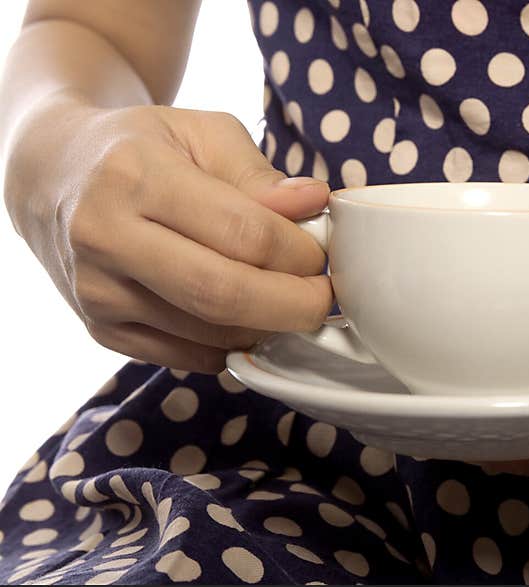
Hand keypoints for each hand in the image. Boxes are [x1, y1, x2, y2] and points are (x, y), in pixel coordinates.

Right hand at [4, 100, 330, 371]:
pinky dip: (234, 346)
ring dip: (267, 327)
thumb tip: (315, 205)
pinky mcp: (101, 331)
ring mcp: (98, 292)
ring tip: (287, 300)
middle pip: (223, 296)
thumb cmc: (142, 149)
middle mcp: (106, 237)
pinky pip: (189, 358)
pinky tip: (249, 319)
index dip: (299, 253)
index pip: (243, 234)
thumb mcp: (201, 134)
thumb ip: (260, 174)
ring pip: (210, 335)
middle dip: (293, 306)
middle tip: (323, 298)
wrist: (54, 175)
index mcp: (135, 176)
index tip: (322, 254)